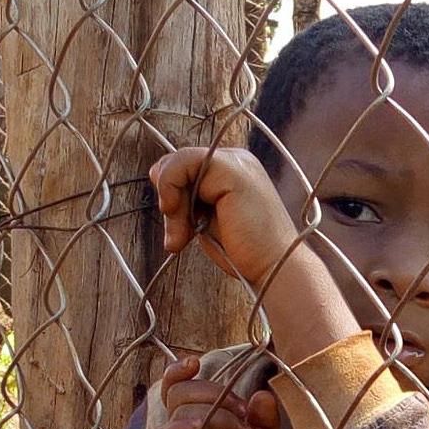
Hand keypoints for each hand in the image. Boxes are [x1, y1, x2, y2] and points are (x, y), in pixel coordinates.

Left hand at [149, 146, 298, 286]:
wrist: (274, 268)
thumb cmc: (246, 252)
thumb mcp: (207, 219)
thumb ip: (186, 197)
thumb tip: (154, 173)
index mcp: (233, 171)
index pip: (185, 168)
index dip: (172, 195)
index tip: (179, 233)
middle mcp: (237, 160)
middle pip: (178, 163)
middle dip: (169, 199)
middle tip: (179, 236)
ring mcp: (236, 161)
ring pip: (177, 162)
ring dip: (170, 200)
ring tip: (182, 235)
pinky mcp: (231, 169)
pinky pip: (183, 162)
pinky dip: (170, 186)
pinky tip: (176, 211)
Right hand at [154, 356, 279, 428]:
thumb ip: (265, 426)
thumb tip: (264, 394)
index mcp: (205, 423)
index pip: (184, 386)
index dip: (182, 370)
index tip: (197, 362)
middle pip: (182, 392)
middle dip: (216, 394)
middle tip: (245, 414)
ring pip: (178, 411)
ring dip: (214, 413)